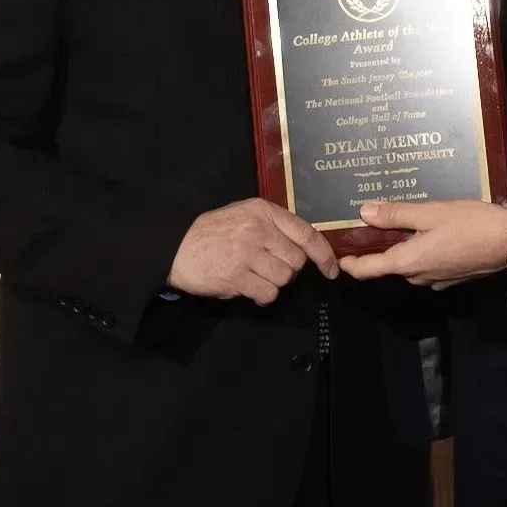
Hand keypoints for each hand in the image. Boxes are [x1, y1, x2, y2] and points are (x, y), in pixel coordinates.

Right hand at [167, 198, 337, 304]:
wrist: (174, 247)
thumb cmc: (210, 233)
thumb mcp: (243, 215)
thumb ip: (272, 225)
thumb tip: (302, 245)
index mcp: (263, 211)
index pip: (306, 233)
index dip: (324, 253)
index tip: (332, 268)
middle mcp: (258, 229)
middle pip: (296, 260)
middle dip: (286, 269)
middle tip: (266, 267)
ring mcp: (248, 253)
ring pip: (284, 278)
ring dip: (272, 283)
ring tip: (252, 275)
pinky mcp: (237, 276)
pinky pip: (268, 293)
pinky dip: (262, 296)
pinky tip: (248, 288)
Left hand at [340, 200, 506, 289]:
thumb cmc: (470, 223)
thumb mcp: (431, 212)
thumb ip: (396, 215)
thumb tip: (363, 213)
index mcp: (409, 262)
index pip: (369, 270)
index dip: (350, 265)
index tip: (337, 257)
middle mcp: (420, 276)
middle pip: (390, 266)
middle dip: (378, 250)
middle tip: (370, 226)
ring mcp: (438, 279)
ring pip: (410, 265)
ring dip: (402, 250)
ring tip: (399, 226)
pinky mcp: (454, 277)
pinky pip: (428, 266)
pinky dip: (421, 252)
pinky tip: (428, 234)